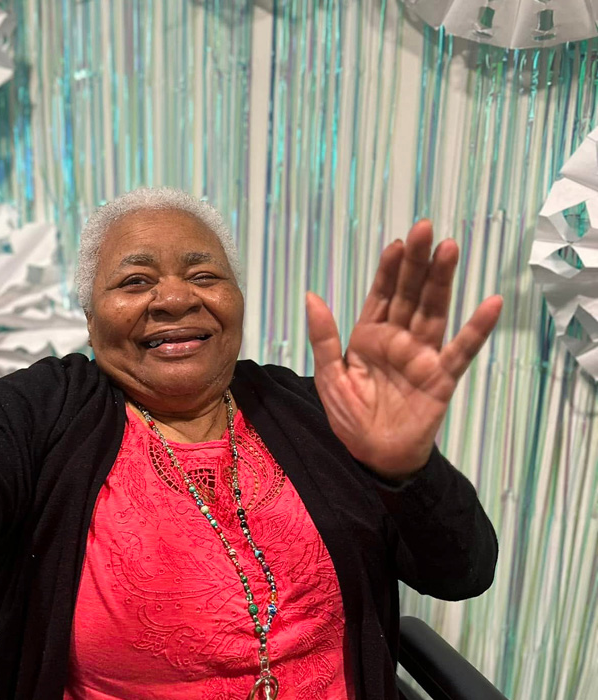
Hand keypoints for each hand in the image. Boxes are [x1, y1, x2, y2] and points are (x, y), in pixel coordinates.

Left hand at [306, 220, 502, 479]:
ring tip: (450, 249)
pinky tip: (489, 304)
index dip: (389, 269)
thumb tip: (311, 295)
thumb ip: (324, 337)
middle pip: (410, 295)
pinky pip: (461, 351)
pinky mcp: (442, 378)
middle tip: (426, 229)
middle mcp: (398, 339)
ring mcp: (422, 356)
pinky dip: (476, 329)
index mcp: (369, 336)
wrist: (373, 456)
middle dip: (417, 263)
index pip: (382, 295)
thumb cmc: (350, 416)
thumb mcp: (330, 376)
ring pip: (434, 312)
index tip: (397, 243)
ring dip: (442, 282)